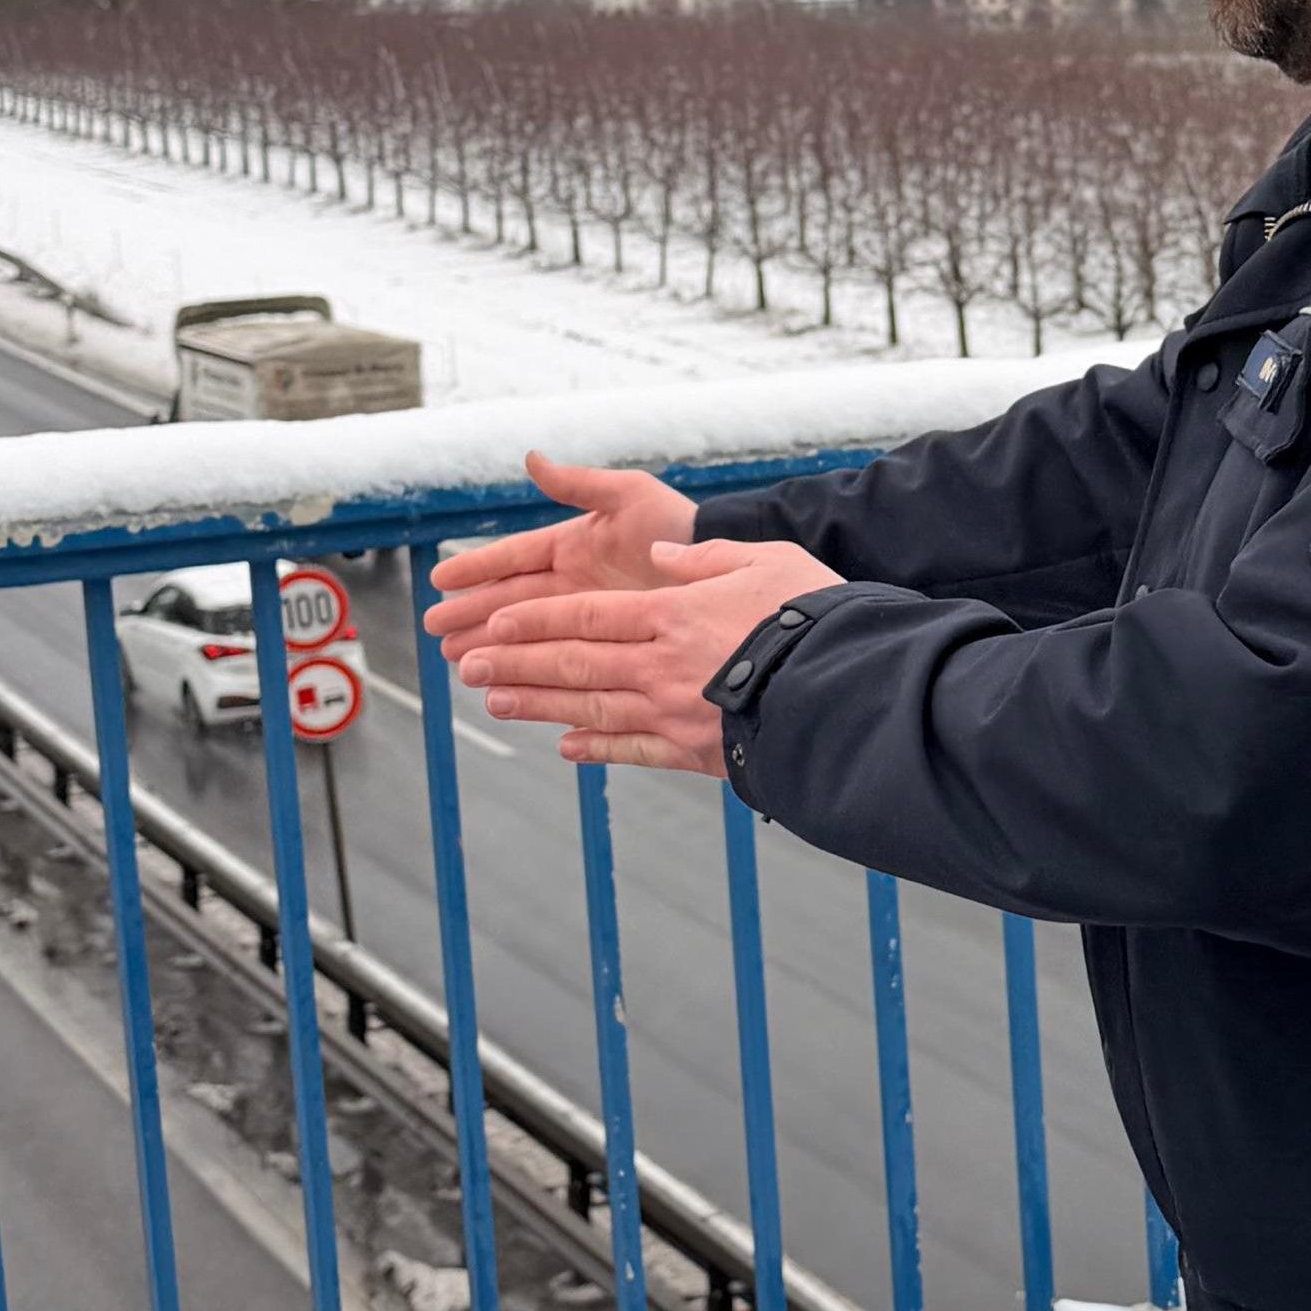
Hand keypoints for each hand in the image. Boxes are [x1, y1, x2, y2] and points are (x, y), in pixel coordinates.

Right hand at [420, 455, 697, 649]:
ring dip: (491, 646)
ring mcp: (586, 616)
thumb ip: (578, 484)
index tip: (439, 581)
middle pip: (509, 602)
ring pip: (527, 633)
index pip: (512, 559)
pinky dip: (531, 671)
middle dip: (471, 616)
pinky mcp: (603, 643)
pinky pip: (558, 658)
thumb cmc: (678, 525)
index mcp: (570, 546)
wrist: (721, 567)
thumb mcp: (629, 495)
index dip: (475, 570)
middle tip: (436, 633)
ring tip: (458, 662)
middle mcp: (572, 584)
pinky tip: (506, 686)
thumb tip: (531, 459)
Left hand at [454, 538, 842, 773]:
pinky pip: (631, 749)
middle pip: (572, 663)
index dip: (534, 620)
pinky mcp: (693, 752)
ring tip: (495, 700)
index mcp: (671, 614)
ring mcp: (671, 712)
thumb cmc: (810, 615)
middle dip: (516, 663)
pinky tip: (565, 747)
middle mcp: (659, 665)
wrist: (843, 691)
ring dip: (537, 705)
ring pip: (588, 708)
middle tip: (467, 665)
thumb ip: (706, 559)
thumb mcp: (763, 560)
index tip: (493, 624)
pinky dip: (594, 748)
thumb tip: (665, 558)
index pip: (585, 614)